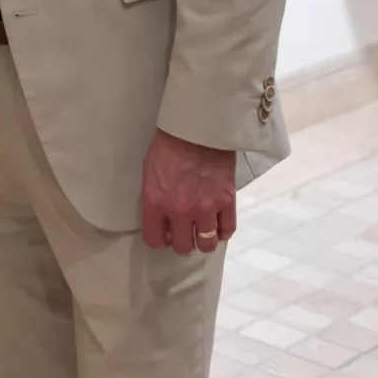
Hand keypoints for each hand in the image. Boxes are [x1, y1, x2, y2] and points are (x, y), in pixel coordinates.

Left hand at [141, 128, 236, 254]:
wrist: (197, 130)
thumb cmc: (168, 146)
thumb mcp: (149, 173)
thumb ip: (154, 199)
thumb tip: (160, 219)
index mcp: (156, 203)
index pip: (155, 240)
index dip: (159, 240)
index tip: (163, 236)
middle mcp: (180, 211)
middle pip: (183, 246)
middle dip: (182, 242)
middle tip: (184, 232)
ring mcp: (205, 209)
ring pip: (207, 244)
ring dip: (203, 240)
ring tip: (202, 231)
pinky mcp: (226, 202)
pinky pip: (227, 230)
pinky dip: (223, 231)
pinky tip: (218, 225)